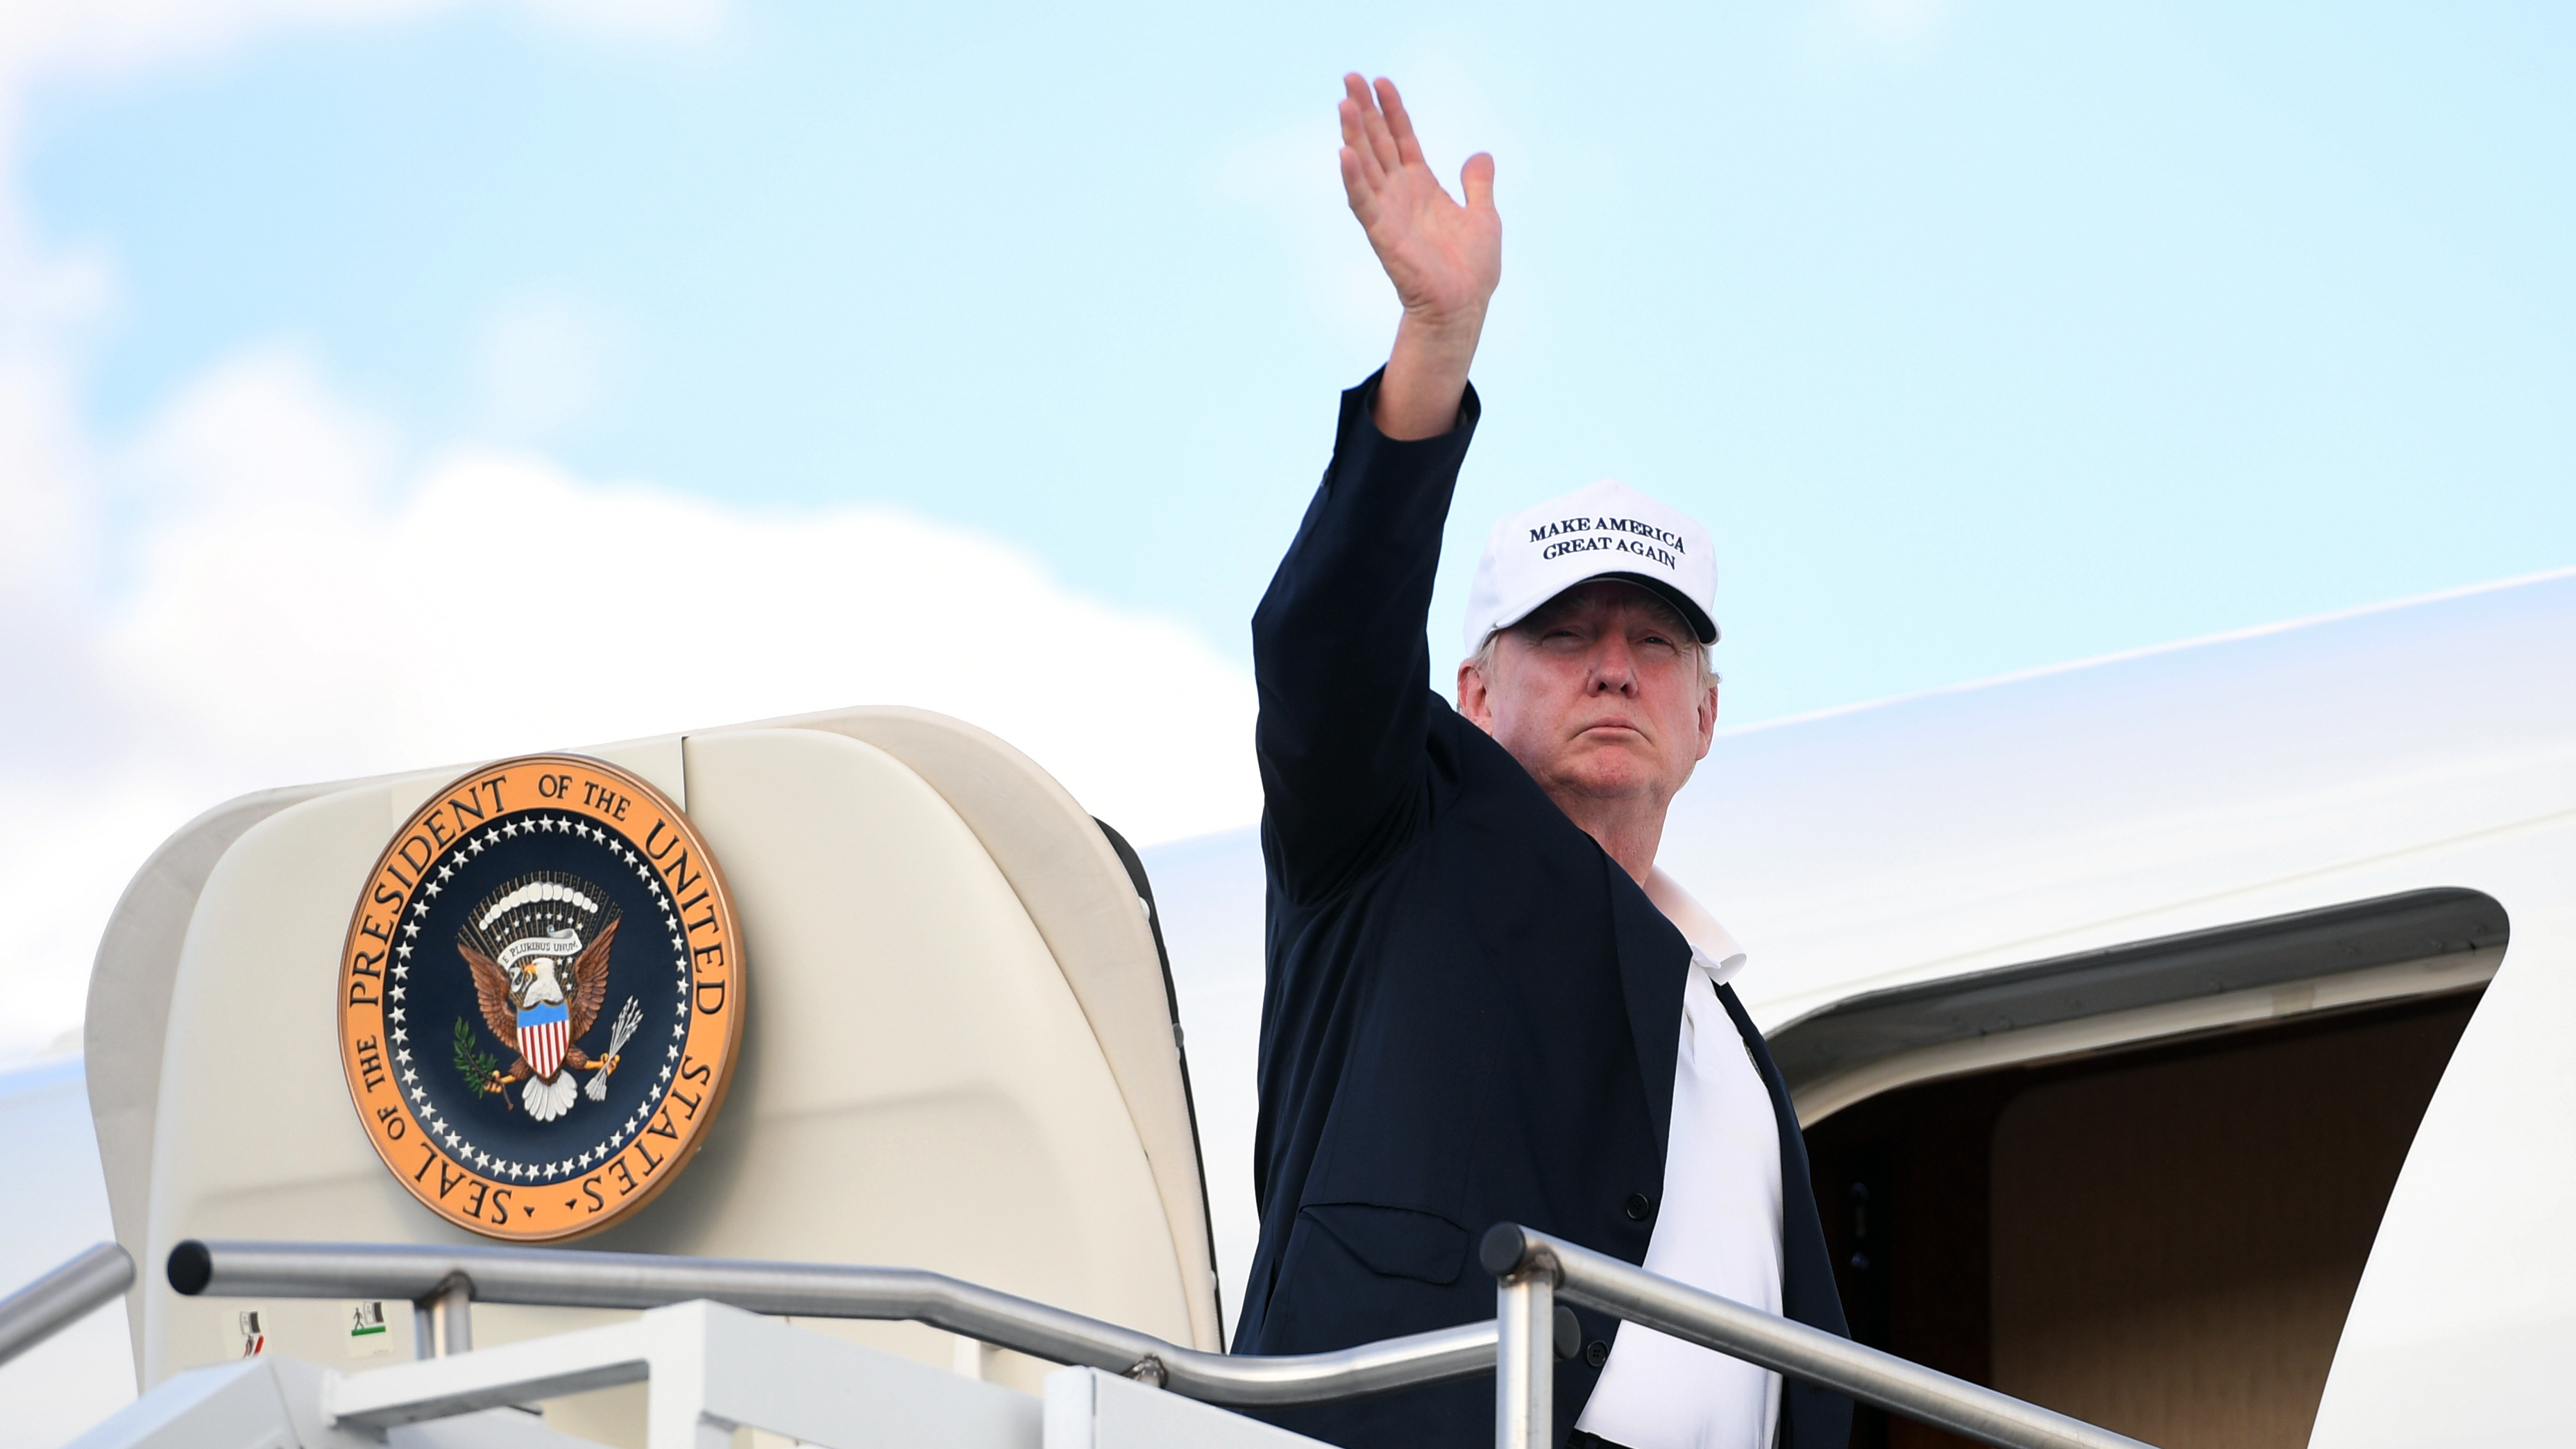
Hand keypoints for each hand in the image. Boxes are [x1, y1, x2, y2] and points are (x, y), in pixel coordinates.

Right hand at [1338, 75, 1498, 437]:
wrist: (1464, 306)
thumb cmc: (1472, 269)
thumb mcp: (1484, 216)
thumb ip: (1477, 184)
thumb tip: (1480, 155)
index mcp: (1421, 186)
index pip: (1402, 139)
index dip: (1393, 111)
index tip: (1381, 82)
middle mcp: (1400, 195)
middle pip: (1377, 144)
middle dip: (1365, 111)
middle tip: (1349, 77)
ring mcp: (1388, 213)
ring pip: (1365, 166)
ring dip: (1353, 135)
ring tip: (1344, 104)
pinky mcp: (1383, 235)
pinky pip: (1363, 202)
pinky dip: (1353, 179)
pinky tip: (1343, 153)